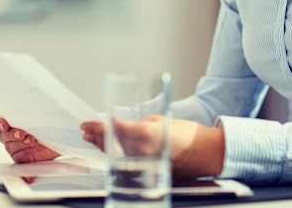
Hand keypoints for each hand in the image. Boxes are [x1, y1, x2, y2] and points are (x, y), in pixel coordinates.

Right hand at [0, 116, 59, 162]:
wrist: (63, 138)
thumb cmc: (54, 124)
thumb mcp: (47, 114)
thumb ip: (38, 110)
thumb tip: (37, 102)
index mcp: (15, 120)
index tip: (4, 125)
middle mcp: (13, 134)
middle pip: (3, 136)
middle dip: (12, 134)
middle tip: (22, 134)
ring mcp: (17, 147)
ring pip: (10, 148)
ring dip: (21, 145)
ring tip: (33, 141)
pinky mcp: (23, 158)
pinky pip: (18, 158)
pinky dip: (25, 154)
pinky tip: (32, 150)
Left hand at [81, 116, 224, 178]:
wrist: (205, 153)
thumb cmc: (187, 134)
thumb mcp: (161, 120)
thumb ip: (140, 124)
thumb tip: (126, 128)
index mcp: (144, 135)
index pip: (112, 130)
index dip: (96, 126)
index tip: (86, 123)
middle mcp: (140, 152)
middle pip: (110, 145)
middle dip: (97, 137)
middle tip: (86, 130)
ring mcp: (143, 165)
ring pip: (116, 155)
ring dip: (103, 146)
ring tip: (93, 139)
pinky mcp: (147, 172)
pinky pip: (126, 162)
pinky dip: (115, 154)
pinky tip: (110, 150)